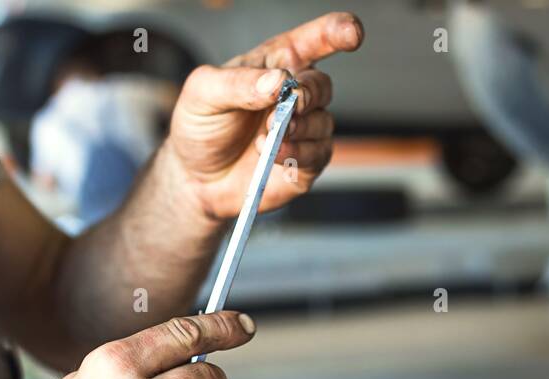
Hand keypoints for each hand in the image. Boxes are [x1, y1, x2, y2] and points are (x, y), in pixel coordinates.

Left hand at [161, 12, 363, 219]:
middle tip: (284, 109)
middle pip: (322, 86)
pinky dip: (298, 153)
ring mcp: (304, 129)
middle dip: (307, 95)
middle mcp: (296, 94)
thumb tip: (278, 81)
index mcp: (275, 65)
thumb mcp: (203, 94)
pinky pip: (318, 154)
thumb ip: (238, 82)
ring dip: (297, 129)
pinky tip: (274, 154)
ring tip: (264, 138)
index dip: (337, 32)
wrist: (196, 178)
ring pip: (323, 122)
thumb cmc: (201, 126)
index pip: (314, 40)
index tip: (352, 33)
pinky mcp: (307, 162)